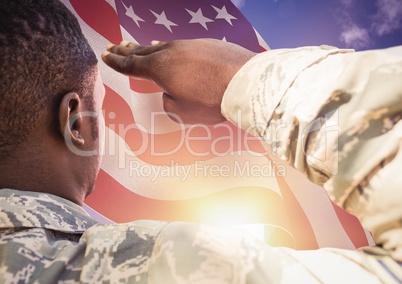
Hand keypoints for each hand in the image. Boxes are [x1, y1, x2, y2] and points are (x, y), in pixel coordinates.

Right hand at [102, 39, 255, 123]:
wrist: (245, 81)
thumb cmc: (212, 100)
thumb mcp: (182, 112)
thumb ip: (169, 103)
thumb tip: (170, 94)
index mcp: (159, 68)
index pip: (131, 65)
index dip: (116, 61)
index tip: (106, 55)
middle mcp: (171, 52)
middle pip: (142, 50)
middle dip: (126, 50)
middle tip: (114, 46)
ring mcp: (189, 45)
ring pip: (162, 46)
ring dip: (147, 48)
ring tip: (137, 46)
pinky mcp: (207, 44)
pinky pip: (182, 46)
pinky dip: (170, 49)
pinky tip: (171, 49)